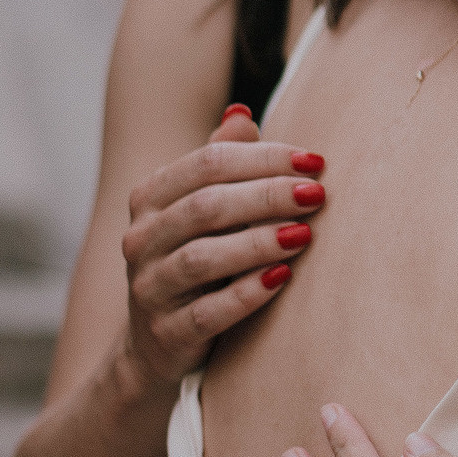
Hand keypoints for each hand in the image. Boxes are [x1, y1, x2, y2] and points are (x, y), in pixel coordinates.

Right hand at [118, 105, 326, 387]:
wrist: (158, 343)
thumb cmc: (197, 258)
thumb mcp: (204, 209)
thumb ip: (221, 163)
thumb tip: (241, 113)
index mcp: (150, 198)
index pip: (207, 163)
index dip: (263, 157)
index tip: (314, 161)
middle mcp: (140, 239)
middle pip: (206, 206)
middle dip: (267, 195)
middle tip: (317, 194)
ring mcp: (149, 288)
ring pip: (202, 258)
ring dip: (258, 242)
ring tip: (304, 234)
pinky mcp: (166, 333)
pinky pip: (207, 312)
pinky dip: (247, 293)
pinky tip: (283, 278)